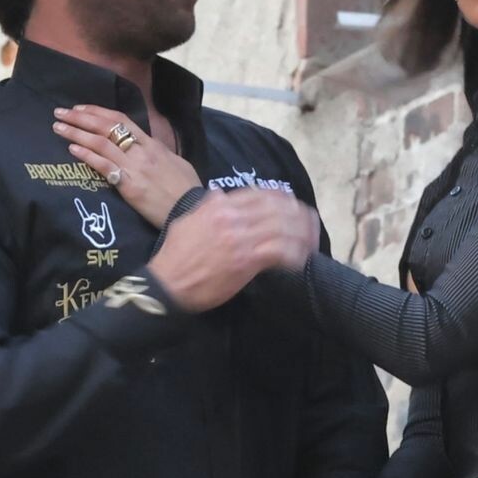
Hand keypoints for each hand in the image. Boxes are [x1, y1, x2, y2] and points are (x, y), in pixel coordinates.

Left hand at [52, 104, 199, 227]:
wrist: (192, 210)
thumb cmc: (187, 189)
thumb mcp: (176, 163)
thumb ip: (158, 152)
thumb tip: (147, 145)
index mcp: (152, 144)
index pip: (121, 120)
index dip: (98, 112)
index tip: (80, 108)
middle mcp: (141, 151)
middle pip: (106, 127)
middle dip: (80, 117)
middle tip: (60, 112)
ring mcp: (135, 167)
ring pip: (101, 143)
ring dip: (76, 133)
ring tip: (58, 128)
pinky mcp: (129, 185)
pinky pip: (104, 166)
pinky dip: (87, 155)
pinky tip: (72, 150)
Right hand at [147, 190, 318, 312]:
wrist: (167, 284)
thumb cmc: (176, 256)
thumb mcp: (188, 220)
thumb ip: (207, 206)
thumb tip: (220, 195)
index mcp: (220, 204)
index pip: (263, 193)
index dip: (285, 201)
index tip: (295, 210)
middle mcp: (232, 215)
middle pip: (279, 207)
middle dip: (300, 217)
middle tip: (310, 229)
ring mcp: (240, 237)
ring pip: (285, 227)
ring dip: (303, 237)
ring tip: (311, 246)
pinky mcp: (246, 259)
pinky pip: (281, 251)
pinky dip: (295, 255)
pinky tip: (301, 261)